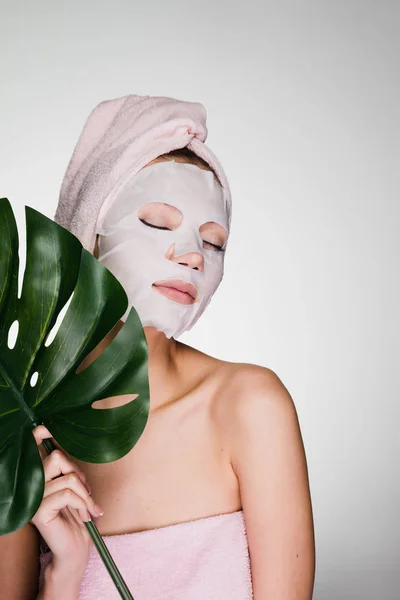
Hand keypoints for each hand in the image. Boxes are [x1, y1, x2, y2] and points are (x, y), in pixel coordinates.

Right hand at [30, 425, 103, 574]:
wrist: (76, 548)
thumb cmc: (78, 516)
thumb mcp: (76, 488)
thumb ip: (68, 470)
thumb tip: (71, 443)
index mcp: (39, 477)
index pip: (32, 447)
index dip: (40, 433)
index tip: (49, 428)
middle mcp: (31, 485)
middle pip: (55, 457)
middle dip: (78, 473)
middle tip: (86, 492)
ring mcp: (33, 498)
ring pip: (67, 477)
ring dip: (85, 495)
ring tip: (89, 510)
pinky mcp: (39, 511)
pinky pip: (68, 494)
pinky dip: (83, 504)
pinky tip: (85, 516)